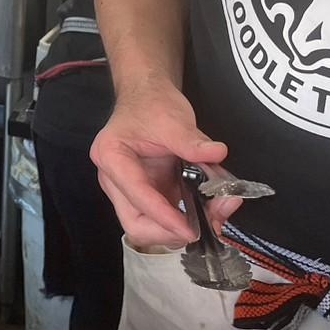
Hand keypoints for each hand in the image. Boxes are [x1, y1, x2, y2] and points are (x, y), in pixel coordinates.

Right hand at [89, 79, 236, 247]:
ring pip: (151, 228)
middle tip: (203, 228)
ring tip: (215, 212)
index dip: (164, 216)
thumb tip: (218, 153)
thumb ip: (192, 140)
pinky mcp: (149, 196)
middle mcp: (115, 181)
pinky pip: (166, 219)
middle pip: (135, 224)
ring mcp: (131, 192)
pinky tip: (211, 208)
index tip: (191, 229)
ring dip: (183, 229)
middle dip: (169, 233)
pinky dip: (189, 220)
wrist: (148, 97)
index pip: (136, 195)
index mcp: (112, 158)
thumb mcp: (172, 119)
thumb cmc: (152, 104)